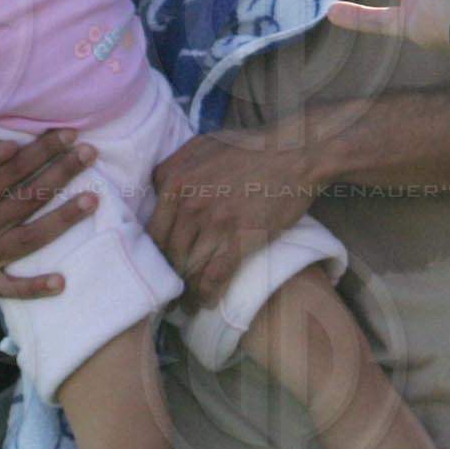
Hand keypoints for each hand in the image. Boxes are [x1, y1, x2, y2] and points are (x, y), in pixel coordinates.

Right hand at [0, 132, 97, 300]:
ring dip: (63, 220)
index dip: (42, 151)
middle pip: (27, 200)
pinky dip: (33, 288)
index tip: (69, 135)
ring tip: (92, 200)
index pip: (12, 170)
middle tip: (90, 154)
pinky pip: (8, 288)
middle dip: (61, 174)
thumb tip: (12, 148)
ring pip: (28, 239)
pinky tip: (61, 283)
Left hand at [149, 128, 318, 305]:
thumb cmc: (252, 147)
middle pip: (169, 252)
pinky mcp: (242, 238)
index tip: (160, 266)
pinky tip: (206, 302)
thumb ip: (175, 165)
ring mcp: (215, 221)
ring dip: (186, 291)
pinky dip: (207, 293)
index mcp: (174, 180)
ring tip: (186, 304)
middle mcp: (189, 202)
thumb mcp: (203, 144)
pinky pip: (215, 275)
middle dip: (169, 276)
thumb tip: (159, 188)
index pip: (152, 229)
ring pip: (189, 266)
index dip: (154, 254)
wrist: (297, 153)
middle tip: (171, 292)